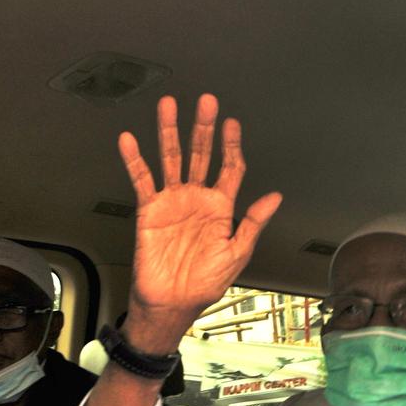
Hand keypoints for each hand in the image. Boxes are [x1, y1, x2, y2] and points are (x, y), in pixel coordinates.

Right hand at [120, 94, 281, 350]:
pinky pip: (142, 180)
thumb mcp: (236, 253)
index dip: (231, 146)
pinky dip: (134, 160)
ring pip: (170, 159)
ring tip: (169, 106)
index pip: (229, 168)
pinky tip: (130, 140)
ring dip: (169, 132)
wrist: (172, 303)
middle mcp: (196, 199)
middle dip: (203, 128)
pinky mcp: (149, 210)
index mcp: (220, 208)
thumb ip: (252, 222)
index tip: (232, 123)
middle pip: (200, 155)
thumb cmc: (204, 283)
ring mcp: (172, 202)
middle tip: (206, 102)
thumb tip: (275, 197)